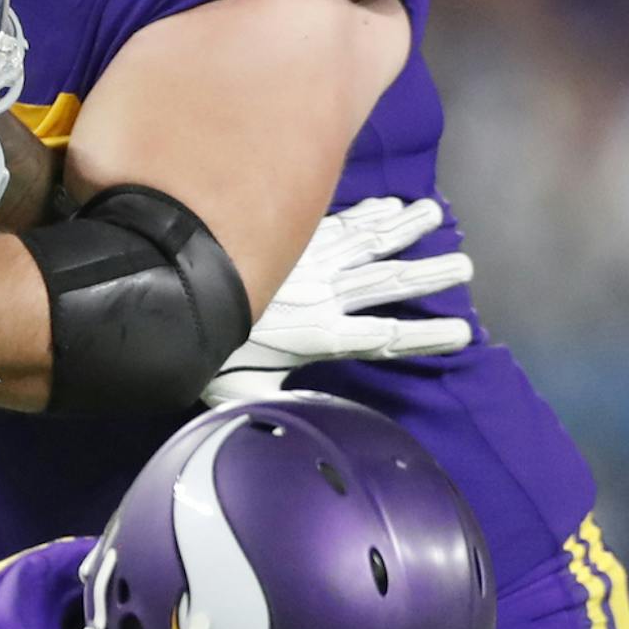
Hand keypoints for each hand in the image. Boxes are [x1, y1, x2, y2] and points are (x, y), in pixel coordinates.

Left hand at [202, 196, 474, 405]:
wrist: (164, 291)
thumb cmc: (200, 355)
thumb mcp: (238, 394)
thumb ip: (277, 404)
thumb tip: (304, 424)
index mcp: (315, 336)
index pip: (381, 338)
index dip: (423, 337)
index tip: (461, 334)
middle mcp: (318, 294)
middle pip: (385, 282)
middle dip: (428, 275)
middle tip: (465, 268)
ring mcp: (304, 261)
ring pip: (365, 242)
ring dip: (404, 229)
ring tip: (437, 216)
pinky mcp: (287, 239)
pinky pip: (336, 221)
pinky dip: (366, 212)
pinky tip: (390, 204)